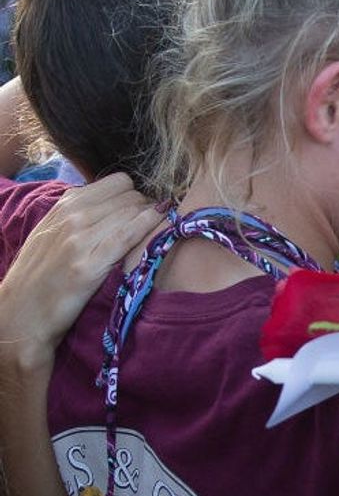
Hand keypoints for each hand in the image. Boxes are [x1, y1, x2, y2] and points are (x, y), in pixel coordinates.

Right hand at [0, 173, 162, 371]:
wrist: (19, 314)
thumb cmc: (41, 273)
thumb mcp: (53, 230)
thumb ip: (81, 211)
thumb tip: (117, 198)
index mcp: (64, 206)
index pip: (119, 182)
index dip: (136, 193)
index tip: (142, 208)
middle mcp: (71, 218)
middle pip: (131, 196)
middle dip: (147, 206)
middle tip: (155, 221)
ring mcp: (79, 241)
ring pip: (133, 211)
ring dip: (152, 217)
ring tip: (160, 228)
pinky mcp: (88, 267)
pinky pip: (129, 235)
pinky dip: (149, 226)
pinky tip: (162, 226)